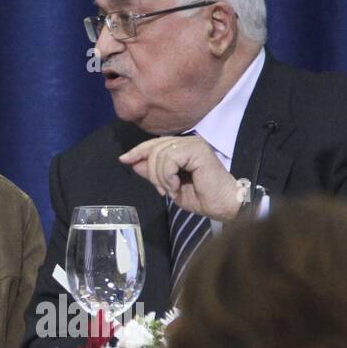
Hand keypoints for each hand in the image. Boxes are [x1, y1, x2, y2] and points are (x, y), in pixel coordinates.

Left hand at [118, 135, 241, 221]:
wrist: (223, 205)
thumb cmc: (201, 197)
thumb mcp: (169, 186)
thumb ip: (153, 173)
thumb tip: (134, 162)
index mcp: (182, 147)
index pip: (154, 144)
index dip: (137, 151)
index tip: (123, 159)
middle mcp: (188, 142)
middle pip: (153, 148)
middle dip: (151, 172)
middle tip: (162, 190)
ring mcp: (193, 144)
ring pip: (159, 154)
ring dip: (160, 177)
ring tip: (171, 190)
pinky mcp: (198, 150)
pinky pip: (169, 158)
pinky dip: (167, 175)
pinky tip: (176, 186)